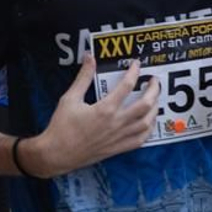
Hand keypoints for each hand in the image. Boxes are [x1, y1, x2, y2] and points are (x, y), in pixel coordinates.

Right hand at [24, 56, 158, 175]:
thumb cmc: (61, 126)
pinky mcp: (118, 148)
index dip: (134, 72)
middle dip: (154, 90)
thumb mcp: (70, 98)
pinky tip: (149, 122)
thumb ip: (83, 77)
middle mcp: (116, 123)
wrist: (56, 154)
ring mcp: (119, 137)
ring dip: (154, 109)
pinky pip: (140, 140)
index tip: (137, 64)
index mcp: (105, 109)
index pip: (127, 86)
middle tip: (154, 81)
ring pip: (147, 122)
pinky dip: (148, 130)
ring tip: (155, 99)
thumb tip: (89, 57)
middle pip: (145, 104)